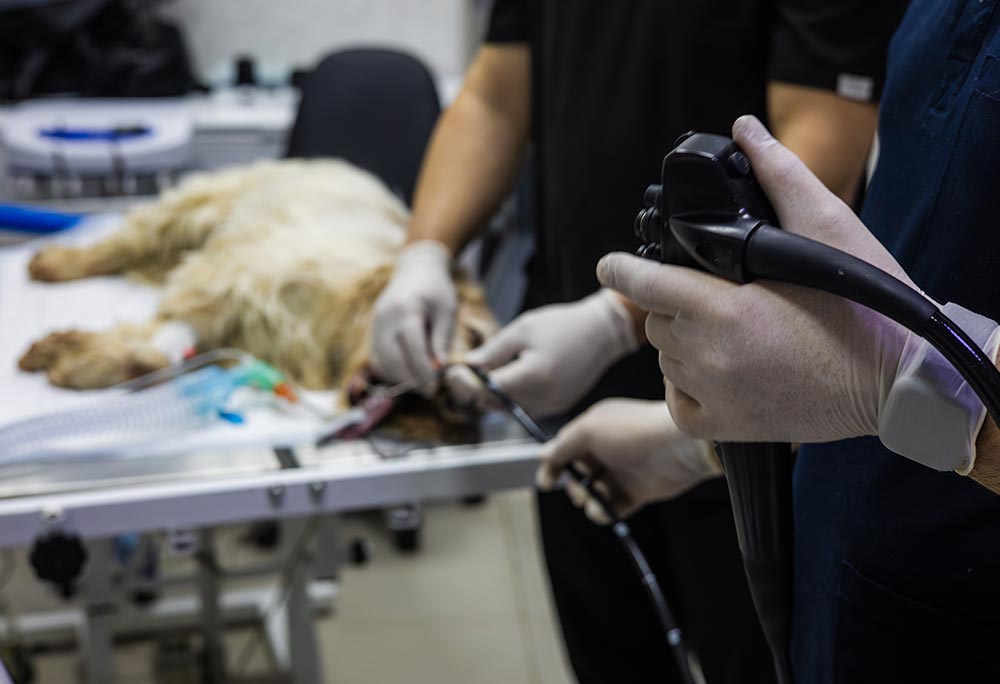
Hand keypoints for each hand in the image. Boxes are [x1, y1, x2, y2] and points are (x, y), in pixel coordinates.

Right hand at [370, 241, 456, 391]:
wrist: (414, 269)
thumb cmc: (436, 290)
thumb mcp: (446, 311)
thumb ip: (441, 340)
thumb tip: (439, 370)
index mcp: (406, 309)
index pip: (412, 348)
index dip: (423, 371)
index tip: (436, 387)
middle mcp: (385, 318)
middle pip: (392, 359)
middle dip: (410, 380)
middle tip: (430, 392)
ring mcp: (375, 325)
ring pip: (381, 363)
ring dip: (399, 379)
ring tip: (421, 385)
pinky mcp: (371, 332)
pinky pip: (377, 359)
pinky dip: (390, 372)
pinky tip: (408, 375)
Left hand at [446, 290, 638, 417]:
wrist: (601, 332)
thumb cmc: (562, 325)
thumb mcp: (521, 330)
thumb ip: (492, 352)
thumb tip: (466, 366)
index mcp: (531, 377)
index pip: (485, 390)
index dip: (466, 381)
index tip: (455, 370)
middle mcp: (542, 398)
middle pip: (494, 404)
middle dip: (476, 389)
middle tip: (465, 371)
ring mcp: (551, 406)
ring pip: (508, 409)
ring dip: (493, 395)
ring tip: (487, 372)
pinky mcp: (557, 407)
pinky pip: (525, 408)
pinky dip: (512, 398)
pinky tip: (510, 378)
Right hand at [537, 399, 721, 522]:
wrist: (679, 445)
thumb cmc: (633, 431)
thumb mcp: (589, 429)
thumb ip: (563, 444)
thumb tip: (541, 455)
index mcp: (594, 429)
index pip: (564, 449)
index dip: (553, 466)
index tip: (547, 483)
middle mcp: (606, 450)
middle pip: (576, 474)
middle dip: (572, 486)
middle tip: (580, 492)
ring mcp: (622, 472)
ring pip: (594, 493)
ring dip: (590, 501)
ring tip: (596, 500)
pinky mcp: (637, 492)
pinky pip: (613, 508)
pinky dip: (607, 512)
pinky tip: (608, 510)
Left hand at [598, 115, 918, 443]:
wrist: (899, 382)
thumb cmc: (867, 306)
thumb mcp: (829, 230)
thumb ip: (780, 177)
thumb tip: (746, 132)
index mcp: (726, 306)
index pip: (644, 283)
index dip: (621, 269)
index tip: (610, 264)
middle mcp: (710, 353)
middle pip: (657, 319)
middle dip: (678, 304)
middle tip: (722, 301)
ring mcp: (716, 394)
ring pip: (667, 358)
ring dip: (686, 343)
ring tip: (735, 336)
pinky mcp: (725, 426)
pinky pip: (677, 401)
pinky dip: (688, 385)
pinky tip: (720, 371)